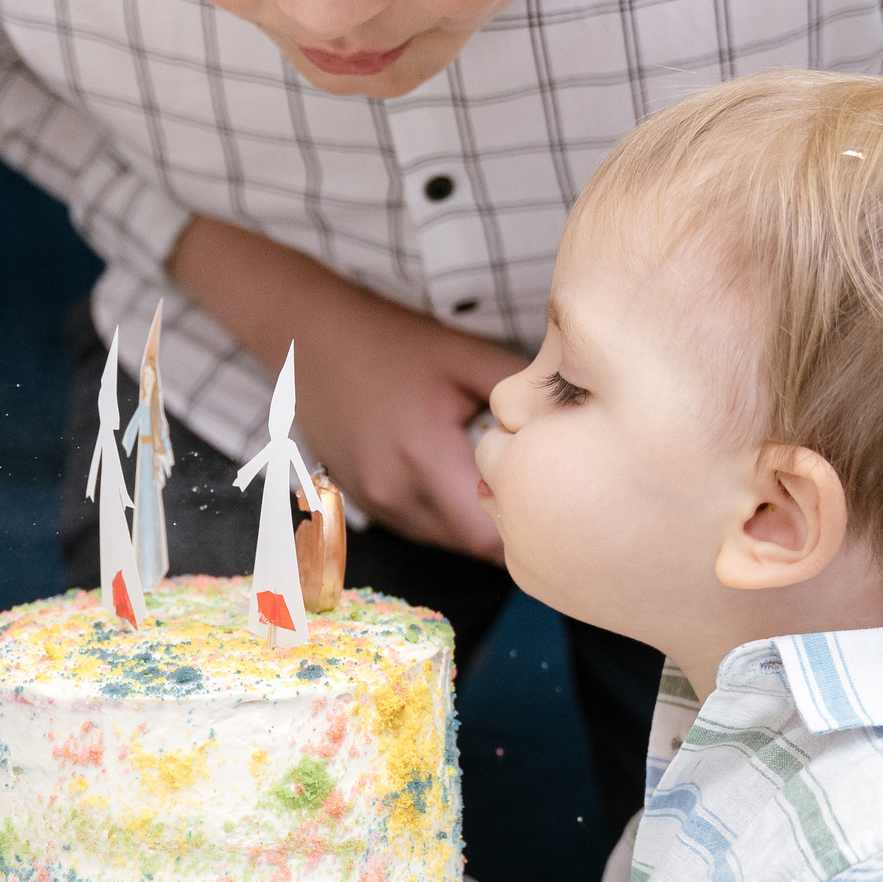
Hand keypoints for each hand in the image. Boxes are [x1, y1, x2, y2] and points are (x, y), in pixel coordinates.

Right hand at [169, 217, 525, 559]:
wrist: (310, 336)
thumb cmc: (391, 341)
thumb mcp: (465, 356)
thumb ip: (521, 395)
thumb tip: (572, 426)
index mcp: (423, 457)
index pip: (487, 537)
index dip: (523, 529)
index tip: (547, 505)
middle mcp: (392, 490)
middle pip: (466, 545)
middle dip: (501, 526)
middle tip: (529, 490)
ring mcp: (371, 500)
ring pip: (439, 539)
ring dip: (468, 521)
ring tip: (488, 478)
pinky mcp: (358, 499)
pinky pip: (414, 525)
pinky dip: (439, 511)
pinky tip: (448, 473)